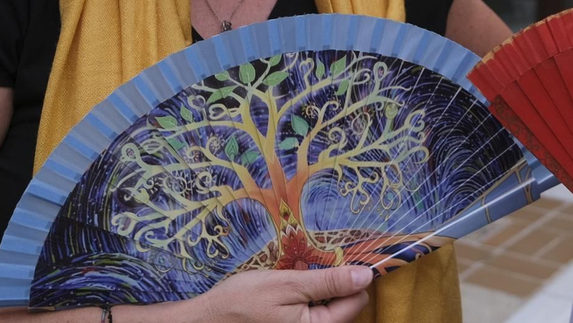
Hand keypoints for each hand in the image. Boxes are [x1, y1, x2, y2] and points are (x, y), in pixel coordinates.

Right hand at [161, 266, 372, 322]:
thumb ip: (329, 282)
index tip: (340, 256)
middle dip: (334, 282)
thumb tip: (366, 276)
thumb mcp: (287, 284)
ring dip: (320, 287)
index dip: (353, 276)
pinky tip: (289, 286)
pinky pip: (311, 310)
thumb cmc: (243, 301)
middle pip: (344, 305)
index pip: (356, 301)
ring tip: (297, 273)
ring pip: (328, 306)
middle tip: (311, 264)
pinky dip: (306, 295)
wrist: (206, 319)